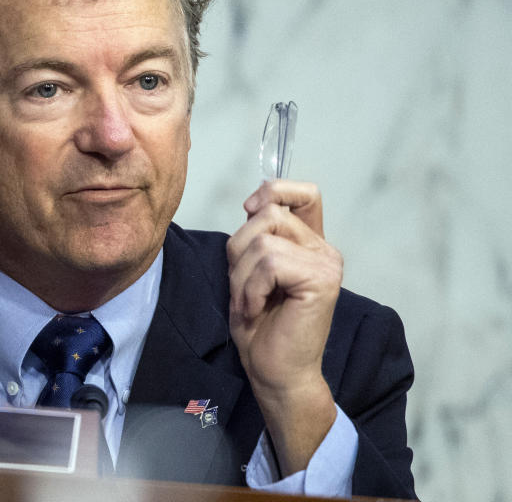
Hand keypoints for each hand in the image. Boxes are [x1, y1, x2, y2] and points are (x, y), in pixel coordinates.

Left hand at [226, 179, 342, 474]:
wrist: (276, 374)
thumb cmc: (261, 328)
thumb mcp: (249, 272)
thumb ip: (257, 237)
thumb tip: (253, 203)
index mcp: (309, 244)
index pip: (303, 193)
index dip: (272, 192)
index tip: (249, 212)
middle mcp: (324, 250)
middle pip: (268, 214)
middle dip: (239, 250)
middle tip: (244, 287)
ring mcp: (326, 264)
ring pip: (263, 241)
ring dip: (242, 276)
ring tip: (250, 303)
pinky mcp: (321, 280)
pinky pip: (269, 263)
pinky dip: (251, 288)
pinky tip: (257, 310)